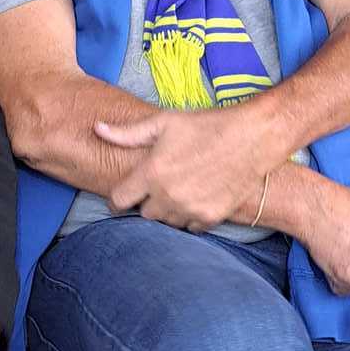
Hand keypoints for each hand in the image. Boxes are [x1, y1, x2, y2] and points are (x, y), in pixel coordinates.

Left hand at [96, 109, 271, 231]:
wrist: (252, 138)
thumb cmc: (207, 126)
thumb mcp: (165, 123)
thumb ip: (128, 133)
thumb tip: (97, 129)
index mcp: (152, 173)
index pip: (119, 200)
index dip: (117, 198)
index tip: (123, 195)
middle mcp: (167, 196)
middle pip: (144, 214)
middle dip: (147, 202)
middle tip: (159, 187)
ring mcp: (189, 210)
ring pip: (167, 223)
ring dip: (168, 211)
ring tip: (180, 190)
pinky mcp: (210, 218)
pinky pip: (190, 228)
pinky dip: (190, 217)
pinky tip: (197, 198)